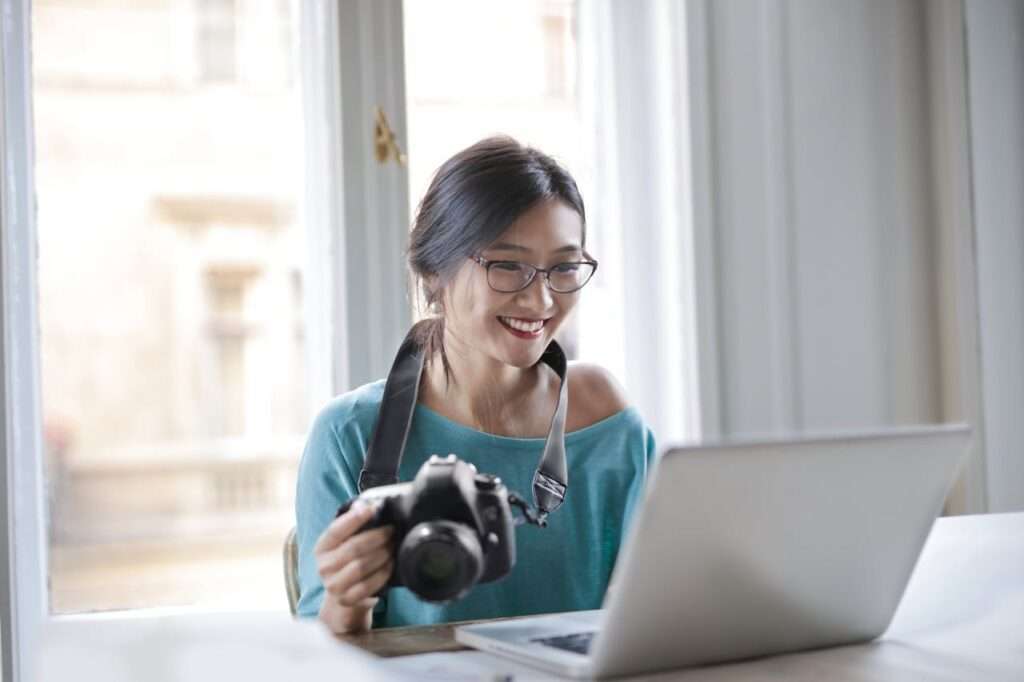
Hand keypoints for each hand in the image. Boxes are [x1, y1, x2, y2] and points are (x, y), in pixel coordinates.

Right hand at [314, 501, 394, 632]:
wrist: (343, 594)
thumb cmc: (347, 560)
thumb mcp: (344, 542)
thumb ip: (352, 525)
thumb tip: (367, 503)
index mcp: (321, 547)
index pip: (336, 530)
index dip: (354, 519)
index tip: (373, 508)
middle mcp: (323, 567)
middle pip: (353, 548)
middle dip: (376, 537)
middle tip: (391, 530)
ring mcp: (333, 586)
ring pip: (361, 566)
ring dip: (382, 554)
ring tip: (392, 546)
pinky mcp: (347, 599)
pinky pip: (368, 585)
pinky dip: (383, 573)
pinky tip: (390, 564)